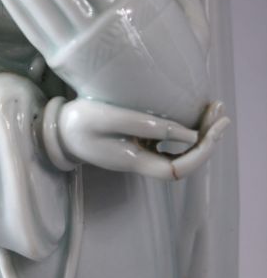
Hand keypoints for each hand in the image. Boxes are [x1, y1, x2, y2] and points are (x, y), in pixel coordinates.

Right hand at [44, 99, 228, 179]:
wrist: (57, 130)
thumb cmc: (79, 122)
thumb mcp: (109, 117)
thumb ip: (148, 126)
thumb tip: (189, 133)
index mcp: (134, 161)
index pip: (178, 169)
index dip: (202, 152)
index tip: (213, 128)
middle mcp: (141, 162)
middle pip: (184, 161)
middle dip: (207, 139)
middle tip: (220, 110)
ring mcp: (139, 153)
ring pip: (179, 151)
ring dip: (199, 132)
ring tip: (213, 108)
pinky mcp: (136, 143)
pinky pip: (169, 141)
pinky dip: (185, 128)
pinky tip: (192, 112)